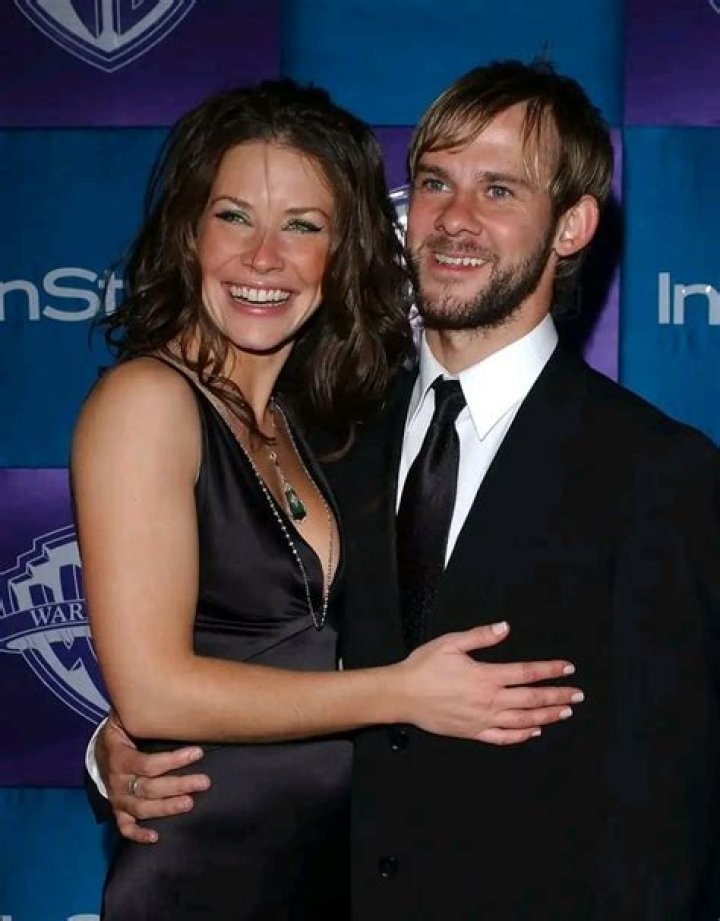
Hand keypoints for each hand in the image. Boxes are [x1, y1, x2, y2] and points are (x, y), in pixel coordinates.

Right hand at [100, 715, 210, 843]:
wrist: (97, 751)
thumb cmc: (120, 732)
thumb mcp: (123, 719)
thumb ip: (138, 713)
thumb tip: (161, 693)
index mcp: (120, 758)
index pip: (148, 763)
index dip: (173, 760)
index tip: (198, 753)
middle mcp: (118, 782)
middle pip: (150, 788)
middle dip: (178, 785)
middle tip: (204, 782)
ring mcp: (117, 798)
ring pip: (142, 809)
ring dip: (166, 808)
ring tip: (189, 803)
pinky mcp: (117, 810)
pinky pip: (124, 827)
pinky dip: (138, 835)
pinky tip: (156, 838)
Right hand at [397, 621, 582, 743]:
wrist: (402, 695)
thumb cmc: (423, 666)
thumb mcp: (450, 643)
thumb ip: (480, 636)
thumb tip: (505, 627)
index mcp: (486, 676)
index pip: (527, 673)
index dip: (550, 670)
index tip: (567, 668)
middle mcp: (489, 700)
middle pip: (531, 699)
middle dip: (557, 696)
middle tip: (577, 695)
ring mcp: (482, 719)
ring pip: (523, 721)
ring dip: (546, 716)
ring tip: (564, 713)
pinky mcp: (473, 732)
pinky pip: (503, 737)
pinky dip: (522, 735)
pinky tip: (534, 731)